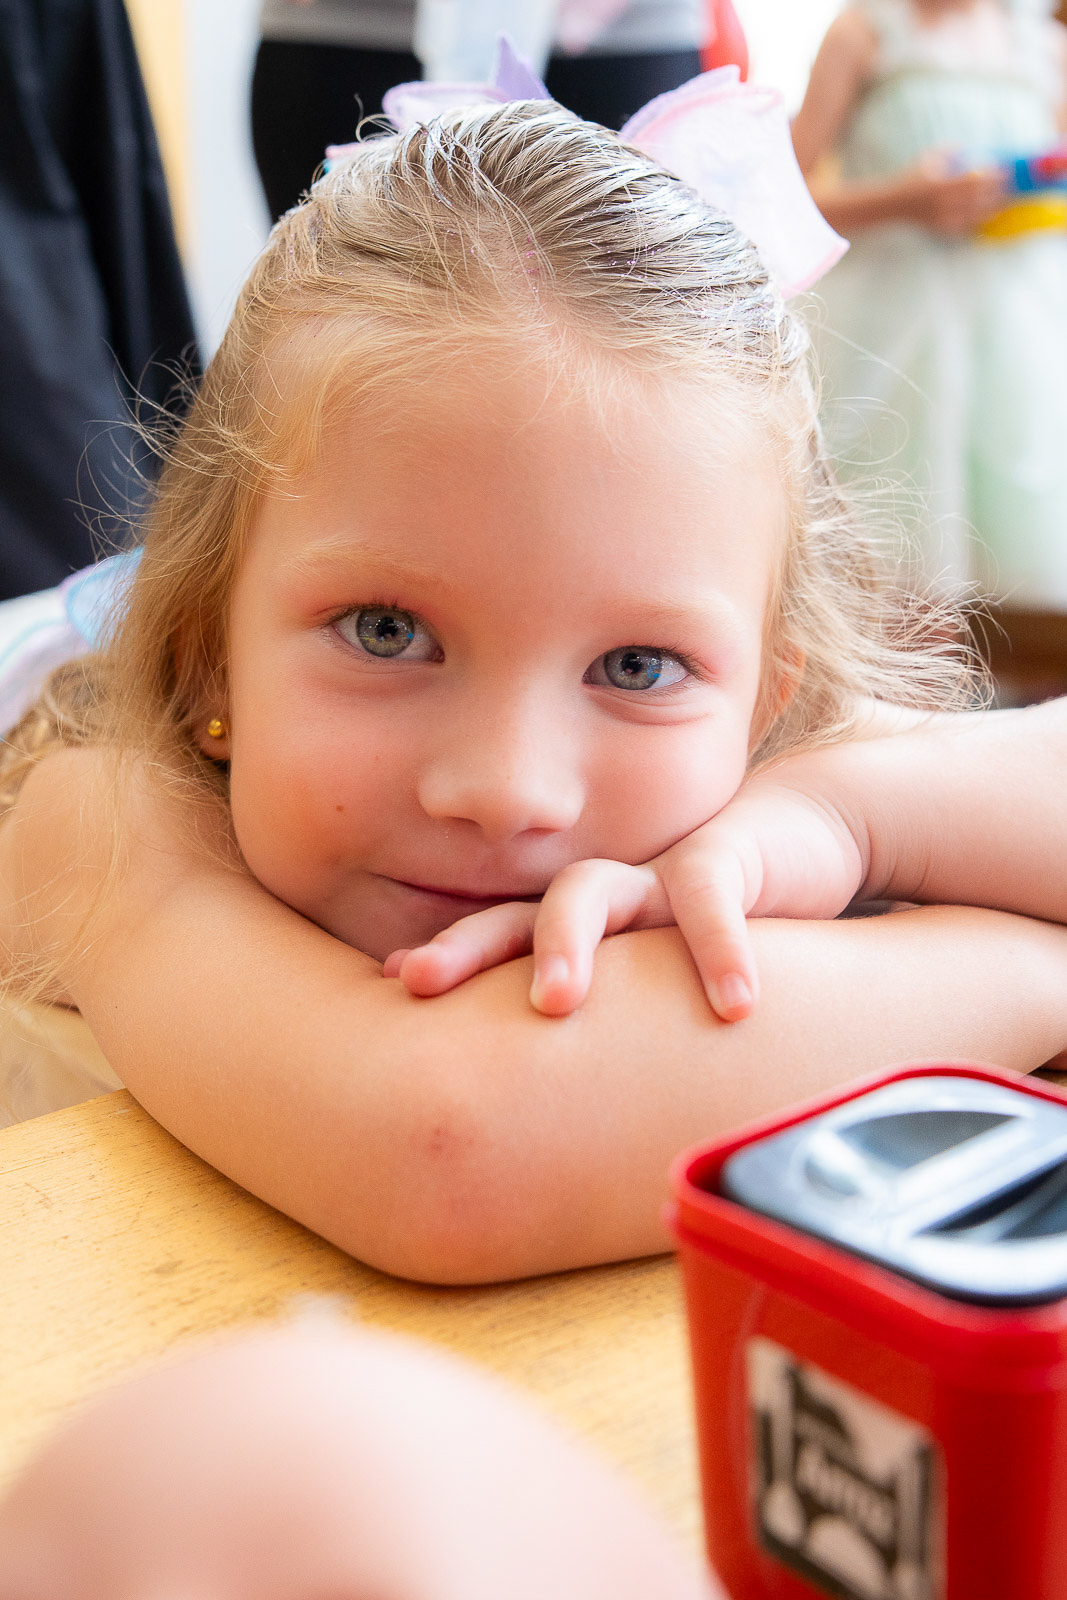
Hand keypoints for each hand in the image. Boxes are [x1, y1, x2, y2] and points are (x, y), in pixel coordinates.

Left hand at [384, 778, 867, 1019]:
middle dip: (465, 946)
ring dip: (566, 943)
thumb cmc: (714, 927)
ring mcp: (651, 875)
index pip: (495, 942)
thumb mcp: (658, 981)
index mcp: (579, 927)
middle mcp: (601, 897)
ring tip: (554, 1002)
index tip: (388, 987)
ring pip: (588, 894)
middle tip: (416, 980)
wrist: (800, 837)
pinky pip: (707, 901)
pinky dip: (718, 949)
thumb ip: (612, 1027)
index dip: (445, 960)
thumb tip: (558, 1120)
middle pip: (514, 914)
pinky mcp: (721, 859)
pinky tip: (734, 1006)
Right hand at [899, 153, 1006, 235]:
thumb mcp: (927, 159)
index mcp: (942, 183)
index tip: (1006, 171)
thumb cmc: (910, 178)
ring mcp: (942, 217)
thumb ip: (949, 152)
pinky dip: (976, 222)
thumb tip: (968, 148)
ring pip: (974, 215)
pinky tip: (985, 216)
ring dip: (990, 209)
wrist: (892, 204)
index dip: (993, 177)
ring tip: (1002, 202)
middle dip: (997, 193)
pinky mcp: (940, 228)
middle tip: (1010, 187)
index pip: (975, 180)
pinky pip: (963, 226)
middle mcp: (944, 202)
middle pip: (979, 199)